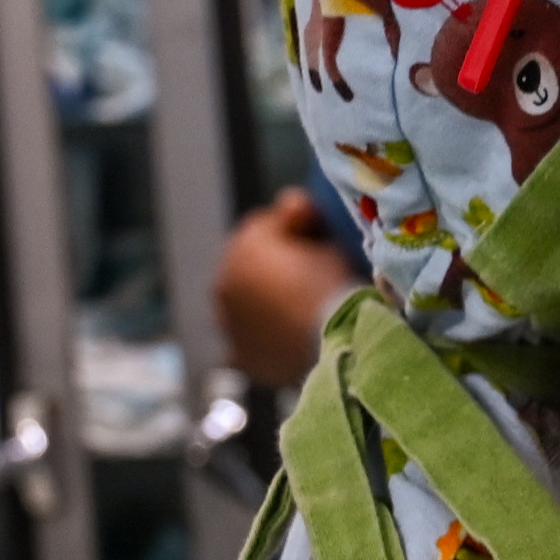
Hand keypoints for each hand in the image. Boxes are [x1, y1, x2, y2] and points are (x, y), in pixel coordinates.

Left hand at [215, 188, 360, 388]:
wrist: (335, 342)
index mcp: (242, 247)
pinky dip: (261, 338)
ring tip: (297, 309)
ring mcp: (228, 323)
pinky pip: (247, 343)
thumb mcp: (325, 238)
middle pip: (250, 266)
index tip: (318, 229)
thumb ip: (299, 217)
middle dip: (272, 266)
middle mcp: (224, 282)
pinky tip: (283, 339)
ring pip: (244, 305)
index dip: (292, 224)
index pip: (264, 225)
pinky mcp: (240, 358)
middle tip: (309, 273)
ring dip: (262, 302)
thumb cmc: (332, 283)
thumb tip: (291, 202)